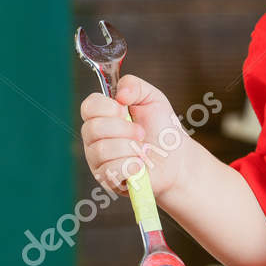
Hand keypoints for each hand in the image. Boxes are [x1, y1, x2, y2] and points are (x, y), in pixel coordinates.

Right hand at [78, 74, 188, 196]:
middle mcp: (95, 138)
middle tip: (141, 133)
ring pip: (101, 150)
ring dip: (130, 148)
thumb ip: (134, 85)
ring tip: (143, 150)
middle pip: (93, 128)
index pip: (88, 106)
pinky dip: (131, 165)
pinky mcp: (106, 179)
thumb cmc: (162, 129)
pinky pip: (110, 170)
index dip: (107, 107)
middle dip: (124, 129)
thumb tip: (119, 94)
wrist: (177, 159)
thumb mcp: (153, 98)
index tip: (125, 109)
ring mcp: (97, 160)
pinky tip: (140, 165)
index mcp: (102, 116)